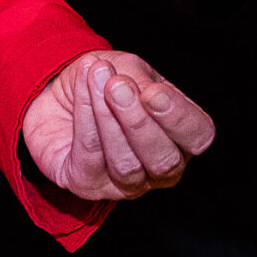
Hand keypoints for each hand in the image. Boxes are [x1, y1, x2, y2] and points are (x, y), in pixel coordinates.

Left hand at [21, 50, 216, 200]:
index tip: (152, 92)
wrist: (58, 95)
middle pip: (164, 161)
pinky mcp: (89, 186)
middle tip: (117, 86)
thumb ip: (141, 83)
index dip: (179, 119)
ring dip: (108, 119)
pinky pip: (90, 159)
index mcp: (180, 136)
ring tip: (96, 81)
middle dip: (139, 123)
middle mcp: (159, 168)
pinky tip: (82, 92)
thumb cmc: (104, 84)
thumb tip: (143, 94)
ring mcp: (126, 184)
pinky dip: (85, 120)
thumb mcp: (129, 70)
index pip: (198, 137)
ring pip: (126, 165)